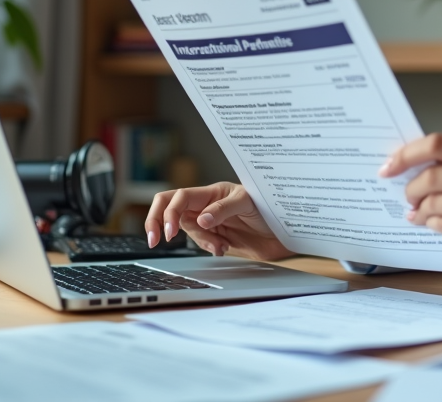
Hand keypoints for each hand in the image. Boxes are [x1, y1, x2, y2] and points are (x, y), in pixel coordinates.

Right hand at [144, 182, 294, 260]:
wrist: (287, 230)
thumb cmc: (270, 206)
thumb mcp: (248, 203)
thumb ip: (223, 210)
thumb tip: (201, 219)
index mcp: (211, 192)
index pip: (178, 198)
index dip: (167, 213)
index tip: (168, 232)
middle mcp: (206, 205)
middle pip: (168, 208)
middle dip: (156, 222)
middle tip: (155, 240)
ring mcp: (209, 221)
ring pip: (186, 230)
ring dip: (199, 241)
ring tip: (220, 245)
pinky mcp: (216, 236)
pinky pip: (200, 243)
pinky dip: (207, 248)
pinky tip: (223, 248)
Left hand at [378, 133, 441, 271]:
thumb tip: (409, 165)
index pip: (437, 144)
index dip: (406, 154)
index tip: (389, 165)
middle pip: (429, 177)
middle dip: (410, 188)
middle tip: (407, 194)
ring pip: (431, 203)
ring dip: (418, 208)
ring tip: (419, 210)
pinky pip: (439, 224)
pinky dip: (428, 223)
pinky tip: (429, 222)